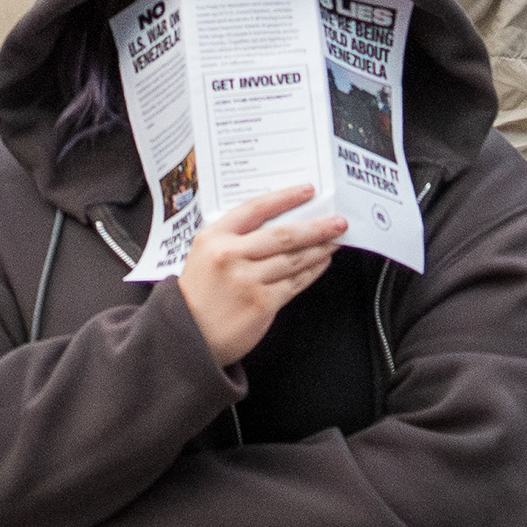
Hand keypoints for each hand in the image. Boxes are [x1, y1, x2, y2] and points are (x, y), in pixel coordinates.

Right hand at [175, 182, 344, 364]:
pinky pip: (295, 283)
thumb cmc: (200, 294)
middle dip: (316, 227)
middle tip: (337, 222)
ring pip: (293, 259)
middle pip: (283, 234)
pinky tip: (321, 263)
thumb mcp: (205, 254)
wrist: (189, 335)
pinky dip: (312, 271)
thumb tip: (277, 223)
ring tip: (334, 241)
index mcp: (214, 237)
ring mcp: (247, 280)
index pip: (255, 208)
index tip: (307, 191)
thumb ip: (234, 238)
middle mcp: (230, 255)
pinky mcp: (262, 303)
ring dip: (319, 248)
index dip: (285, 198)